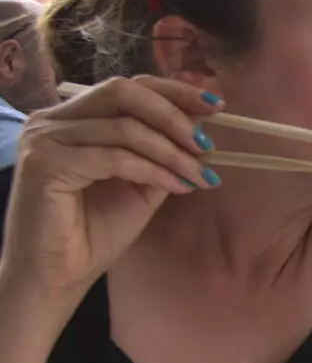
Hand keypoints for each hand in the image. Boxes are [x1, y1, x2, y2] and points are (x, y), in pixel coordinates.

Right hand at [1, 77, 219, 304]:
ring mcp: (45, 139)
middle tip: (207, 144)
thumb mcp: (141, 183)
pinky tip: (177, 187)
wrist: (59, 275)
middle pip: (123, 93)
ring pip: (124, 128)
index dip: (174, 92)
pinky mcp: (44, 164)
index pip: (128, 87)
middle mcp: (53, 120)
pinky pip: (114, 157)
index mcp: (74, 117)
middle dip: (174, 116)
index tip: (216, 107)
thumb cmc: (95, 231)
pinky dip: (153, 170)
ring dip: (172, 152)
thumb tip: (200, 130)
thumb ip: (161, 152)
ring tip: (200, 175)